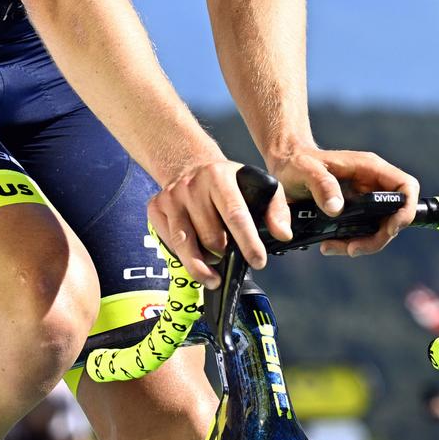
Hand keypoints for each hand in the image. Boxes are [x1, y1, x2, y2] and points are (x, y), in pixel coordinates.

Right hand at [149, 157, 268, 288]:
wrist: (189, 164)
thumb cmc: (227, 181)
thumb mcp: (256, 184)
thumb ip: (276, 209)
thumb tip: (283, 234)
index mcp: (219, 177)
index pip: (235, 214)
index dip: (248, 242)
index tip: (258, 262)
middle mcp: (192, 186)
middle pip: (211, 236)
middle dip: (224, 252)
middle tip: (229, 254)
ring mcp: (171, 198)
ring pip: (186, 245)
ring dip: (202, 265)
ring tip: (213, 274)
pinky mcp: (155, 208)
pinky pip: (169, 244)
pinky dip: (183, 256)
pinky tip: (193, 256)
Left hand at [267, 147, 418, 255]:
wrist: (287, 166)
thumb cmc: (297, 161)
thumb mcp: (305, 170)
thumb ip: (321, 184)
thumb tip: (336, 209)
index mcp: (370, 168)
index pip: (406, 187)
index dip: (406, 210)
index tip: (390, 229)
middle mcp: (373, 183)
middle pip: (396, 215)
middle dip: (378, 237)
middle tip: (352, 248)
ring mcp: (367, 198)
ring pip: (380, 228)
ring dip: (363, 243)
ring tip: (332, 247)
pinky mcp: (357, 212)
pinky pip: (364, 232)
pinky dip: (350, 242)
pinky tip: (329, 244)